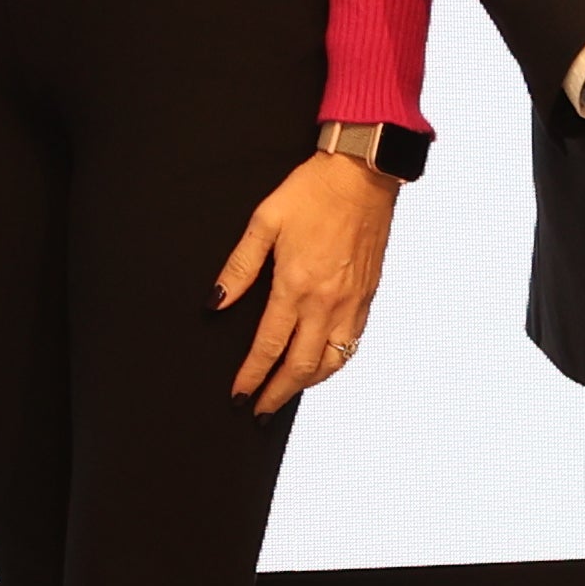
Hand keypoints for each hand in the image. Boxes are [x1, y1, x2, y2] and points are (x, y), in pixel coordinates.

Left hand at [215, 150, 398, 410]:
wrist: (362, 174)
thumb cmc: (312, 192)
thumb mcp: (264, 222)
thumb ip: (239, 267)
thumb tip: (215, 302)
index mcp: (296, 286)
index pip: (269, 346)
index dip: (252, 376)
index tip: (239, 396)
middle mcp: (327, 302)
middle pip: (301, 366)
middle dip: (277, 393)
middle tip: (259, 411)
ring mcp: (352, 302)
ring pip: (332, 362)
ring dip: (308, 384)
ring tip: (287, 391)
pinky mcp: (369, 296)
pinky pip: (353, 343)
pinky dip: (335, 362)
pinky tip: (322, 364)